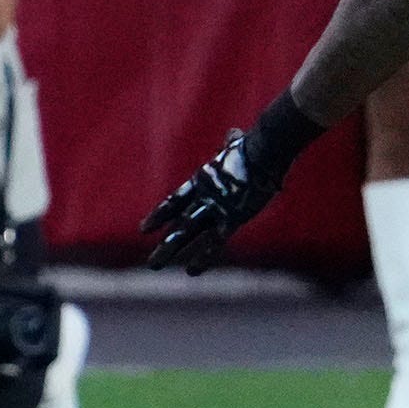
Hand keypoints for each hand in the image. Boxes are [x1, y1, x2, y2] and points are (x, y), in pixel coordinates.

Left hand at [141, 122, 295, 274]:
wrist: (264, 149)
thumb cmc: (254, 146)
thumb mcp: (236, 145)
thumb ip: (230, 143)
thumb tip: (233, 134)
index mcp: (202, 181)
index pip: (175, 202)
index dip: (160, 216)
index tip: (144, 229)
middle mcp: (203, 196)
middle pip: (178, 222)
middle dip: (164, 242)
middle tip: (151, 262)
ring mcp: (215, 207)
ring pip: (186, 232)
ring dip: (170, 250)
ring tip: (153, 265)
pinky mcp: (232, 216)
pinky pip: (214, 242)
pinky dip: (202, 258)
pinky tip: (191, 272)